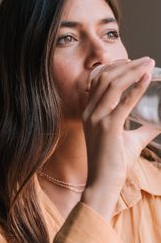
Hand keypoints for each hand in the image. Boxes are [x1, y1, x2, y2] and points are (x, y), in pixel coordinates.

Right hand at [82, 57, 158, 189]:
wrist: (102, 182)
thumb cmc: (113, 161)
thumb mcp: (127, 140)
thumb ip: (141, 129)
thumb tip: (158, 123)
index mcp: (89, 112)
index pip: (96, 81)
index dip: (112, 67)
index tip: (129, 62)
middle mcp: (89, 111)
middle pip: (104, 78)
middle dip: (125, 65)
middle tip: (145, 59)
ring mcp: (96, 118)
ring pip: (111, 85)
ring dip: (132, 71)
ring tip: (148, 63)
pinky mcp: (107, 127)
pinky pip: (124, 102)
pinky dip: (137, 87)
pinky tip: (148, 78)